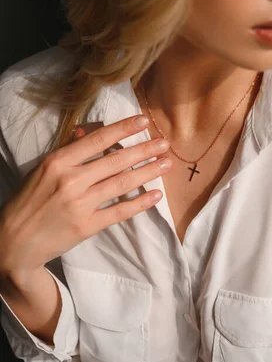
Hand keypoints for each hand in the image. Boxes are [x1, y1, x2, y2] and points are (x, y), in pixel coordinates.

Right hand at [0, 115, 170, 282]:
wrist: (15, 241)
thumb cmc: (29, 201)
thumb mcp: (42, 169)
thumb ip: (68, 150)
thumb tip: (89, 129)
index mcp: (58, 162)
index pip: (97, 139)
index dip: (123, 129)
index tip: (144, 120)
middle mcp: (70, 180)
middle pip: (115, 161)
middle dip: (144, 150)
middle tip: (165, 142)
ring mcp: (80, 204)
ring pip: (121, 184)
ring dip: (148, 172)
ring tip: (167, 163)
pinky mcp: (87, 226)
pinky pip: (119, 212)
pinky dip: (140, 203)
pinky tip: (156, 195)